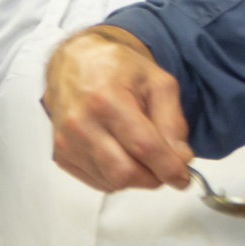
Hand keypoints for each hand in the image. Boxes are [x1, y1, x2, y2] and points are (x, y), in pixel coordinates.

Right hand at [43, 26, 194, 191]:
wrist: (75, 63)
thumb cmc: (117, 69)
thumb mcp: (158, 83)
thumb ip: (173, 122)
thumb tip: (181, 159)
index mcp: (107, 99)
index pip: (143, 147)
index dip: (168, 168)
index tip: (183, 177)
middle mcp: (82, 123)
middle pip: (125, 173)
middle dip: (153, 177)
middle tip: (165, 167)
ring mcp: (68, 142)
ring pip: (112, 182)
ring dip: (136, 178)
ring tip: (142, 155)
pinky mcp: (61, 155)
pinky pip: (98, 182)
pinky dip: (117, 178)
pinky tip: (122, 156)